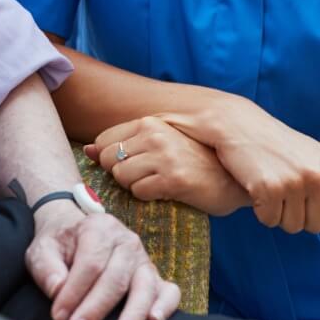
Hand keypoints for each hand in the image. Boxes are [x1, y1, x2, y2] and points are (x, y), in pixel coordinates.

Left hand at [24, 203, 181, 319]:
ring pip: (144, 285)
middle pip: (115, 278)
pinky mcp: (153, 276)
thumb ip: (46, 268)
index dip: (74, 293)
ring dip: (134, 312)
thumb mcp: (42, 249)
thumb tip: (58, 289)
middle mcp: (126, 241)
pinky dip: (166, 306)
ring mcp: (143, 259)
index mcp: (98, 228)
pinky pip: (169, 290)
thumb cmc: (59, 244)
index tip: (59, 318)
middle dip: (96, 309)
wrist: (74, 232)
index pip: (90, 264)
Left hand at [86, 116, 250, 216]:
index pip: (104, 141)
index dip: (112, 158)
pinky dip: (148, 196)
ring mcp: (165, 156)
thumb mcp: (159, 144)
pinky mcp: (174, 179)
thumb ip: (124, 144)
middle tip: (148, 176)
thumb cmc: (193, 162)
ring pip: (121, 177)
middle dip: (122, 174)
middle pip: (110, 160)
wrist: (232, 178)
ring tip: (157, 183)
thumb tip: (87, 151)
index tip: (133, 165)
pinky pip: (139, 192)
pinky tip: (166, 192)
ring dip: (135, 186)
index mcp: (150, 122)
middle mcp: (156, 135)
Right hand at [170, 101, 319, 233]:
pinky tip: (255, 186)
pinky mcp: (269, 187)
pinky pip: (269, 220)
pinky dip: (259, 210)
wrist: (238, 124)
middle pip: (315, 227)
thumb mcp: (318, 163)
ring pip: (291, 226)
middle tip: (282, 187)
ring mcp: (295, 181)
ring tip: (269, 184)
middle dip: (296, 215)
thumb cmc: (280, 146)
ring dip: (277, 213)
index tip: (305, 195)